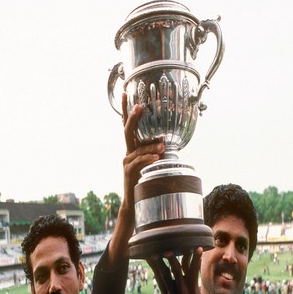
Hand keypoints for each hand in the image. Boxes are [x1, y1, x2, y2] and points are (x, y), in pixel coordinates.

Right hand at [121, 92, 162, 211]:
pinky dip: (148, 159)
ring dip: (151, 146)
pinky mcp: (129, 172)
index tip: (126, 93)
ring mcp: (127, 162)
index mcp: (133, 148)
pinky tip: (156, 158)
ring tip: (162, 145)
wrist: (134, 201)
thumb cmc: (145, 181)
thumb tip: (166, 140)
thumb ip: (156, 151)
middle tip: (139, 106)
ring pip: (137, 149)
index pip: (128, 125)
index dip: (126, 109)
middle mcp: (128, 152)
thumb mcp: (151, 163)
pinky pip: (139, 163)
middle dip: (133, 117)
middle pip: (127, 131)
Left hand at [147, 248, 202, 293]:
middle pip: (177, 272)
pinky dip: (156, 271)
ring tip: (153, 253)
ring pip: (165, 276)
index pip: (195, 270)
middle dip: (172, 260)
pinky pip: (160, 282)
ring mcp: (173, 293)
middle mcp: (183, 289)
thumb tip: (192, 260)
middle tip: (168, 250)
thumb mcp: (196, 292)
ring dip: (158, 264)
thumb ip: (193, 276)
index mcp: (193, 286)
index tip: (198, 248)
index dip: (196, 259)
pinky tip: (152, 263)